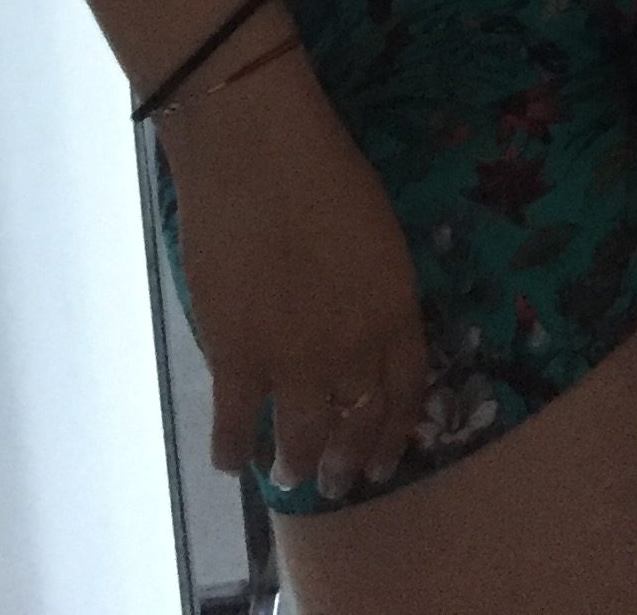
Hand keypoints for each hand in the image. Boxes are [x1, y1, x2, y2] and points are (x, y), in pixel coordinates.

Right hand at [158, 54, 429, 498]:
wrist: (261, 156)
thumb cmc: (324, 171)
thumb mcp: (378, 233)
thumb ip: (376, 289)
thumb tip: (362, 327)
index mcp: (395, 308)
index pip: (405, 390)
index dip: (394, 433)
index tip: (383, 461)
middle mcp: (354, 348)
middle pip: (357, 424)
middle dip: (346, 462)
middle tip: (333, 480)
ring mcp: (295, 361)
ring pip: (300, 441)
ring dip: (295, 465)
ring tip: (287, 474)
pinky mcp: (238, 362)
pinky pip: (235, 429)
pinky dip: (232, 452)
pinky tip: (230, 459)